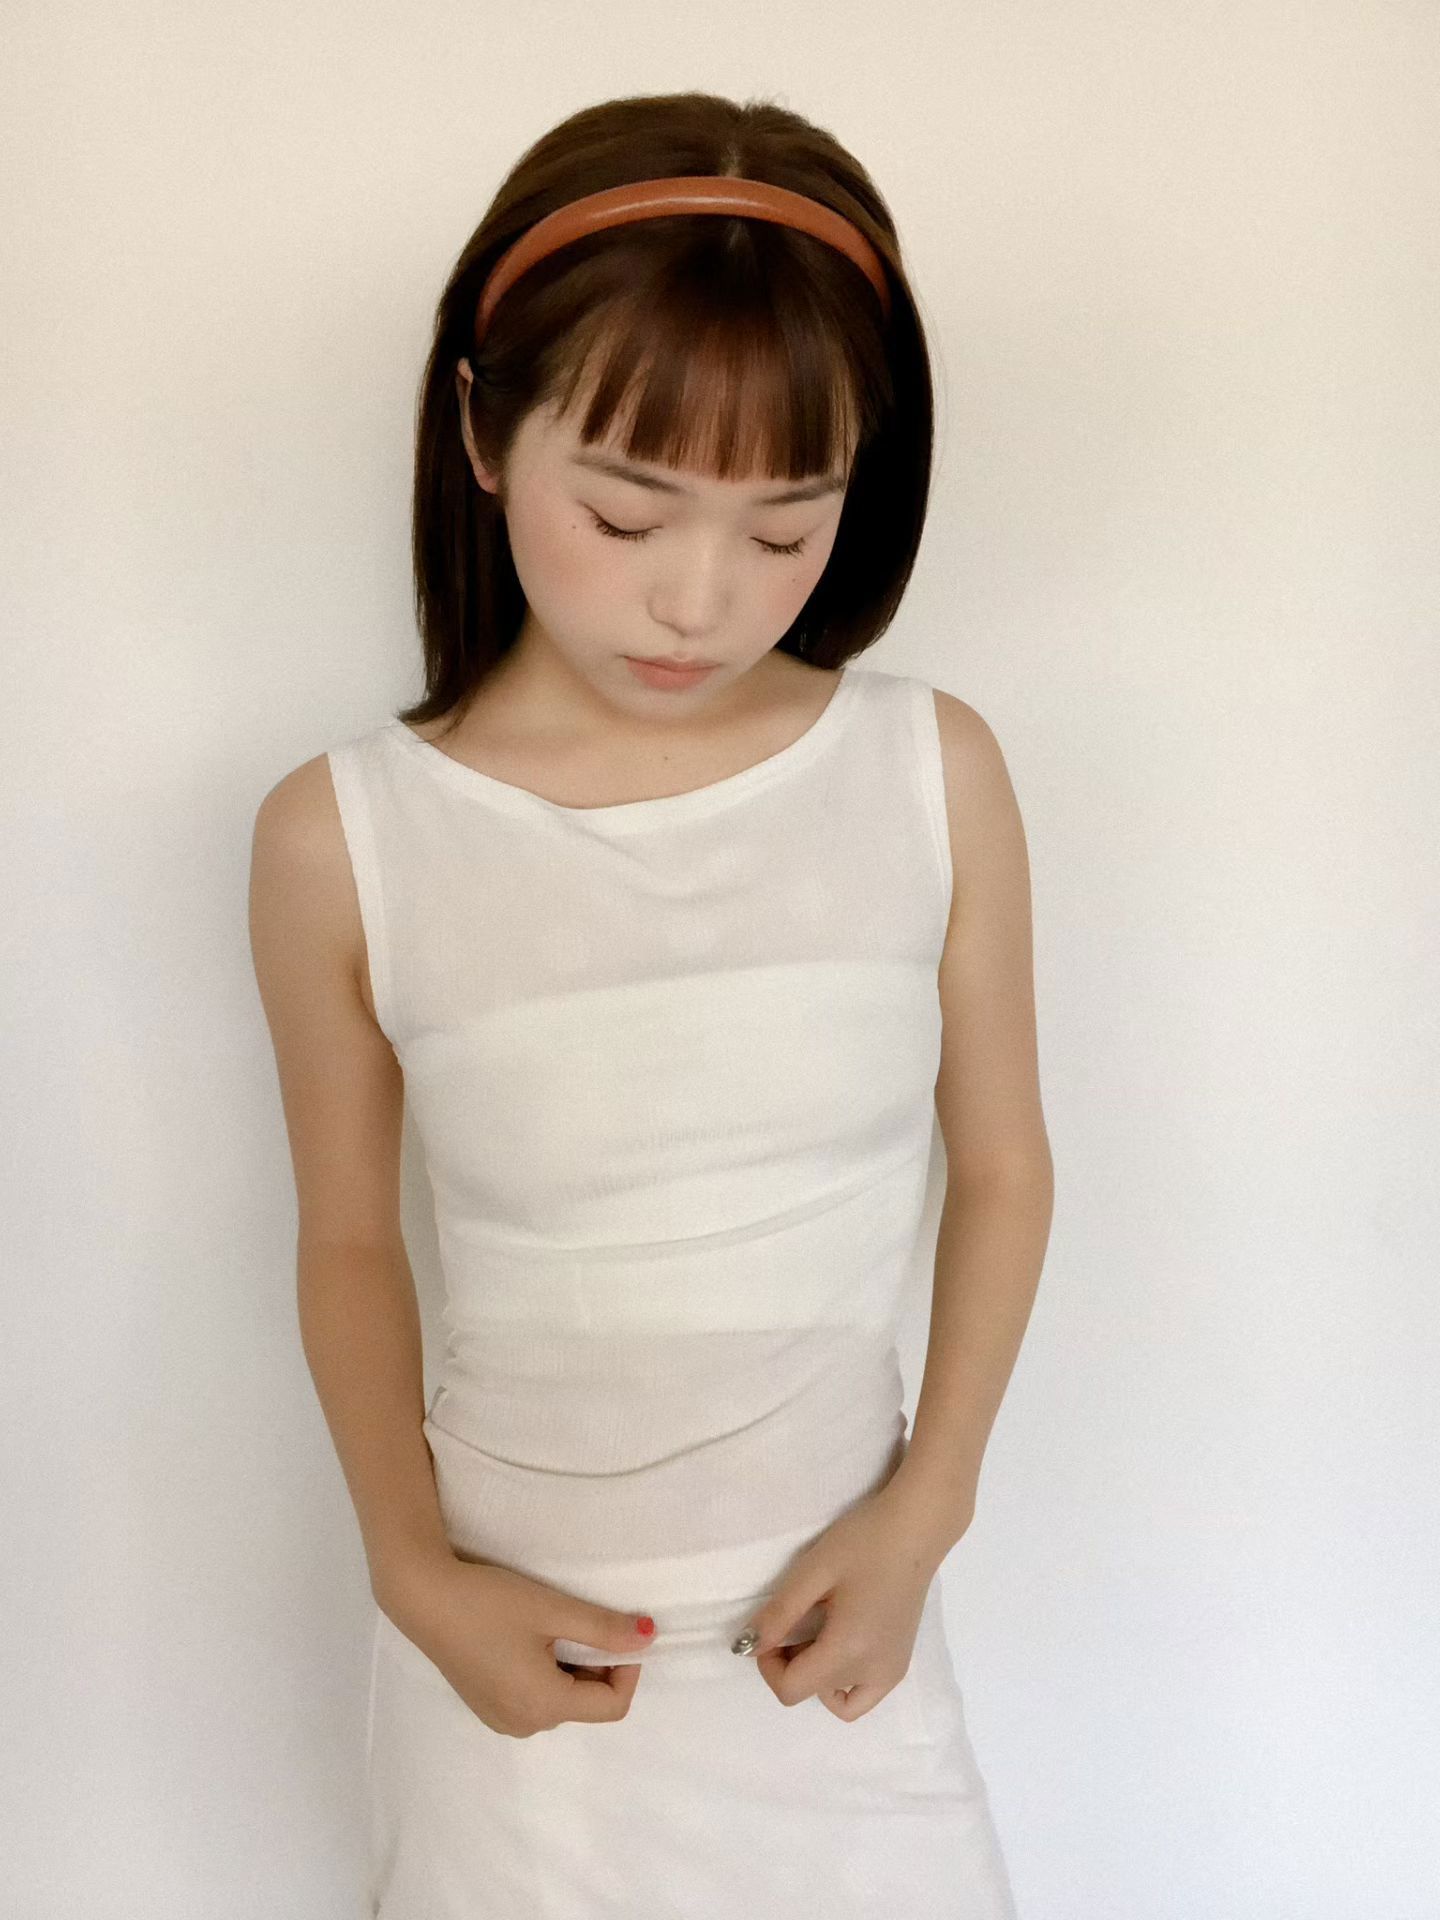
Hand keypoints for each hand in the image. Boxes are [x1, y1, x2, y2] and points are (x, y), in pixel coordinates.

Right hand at [378, 1553, 656, 1737]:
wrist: (424, 1598)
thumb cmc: (490, 1602)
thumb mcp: (552, 1610)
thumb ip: (604, 1628)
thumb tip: (649, 1638)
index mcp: (544, 1707)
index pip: (612, 1706)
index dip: (626, 1668)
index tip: (615, 1630)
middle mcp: (524, 1725)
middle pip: (585, 1705)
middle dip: (596, 1666)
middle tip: (578, 1622)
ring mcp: (500, 1720)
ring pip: (560, 1702)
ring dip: (570, 1669)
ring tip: (549, 1627)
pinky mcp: (485, 1706)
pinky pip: (533, 1700)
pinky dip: (545, 1674)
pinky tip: (525, 1639)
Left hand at [734, 1484, 953, 1721]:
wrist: (916, 1529)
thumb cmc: (864, 1542)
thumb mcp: (813, 1571)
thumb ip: (779, 1613)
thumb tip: (748, 1645)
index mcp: (850, 1651)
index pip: (792, 1689)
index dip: (768, 1665)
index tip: (771, 1628)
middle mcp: (873, 1673)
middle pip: (812, 1691)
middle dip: (790, 1661)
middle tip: (797, 1615)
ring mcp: (891, 1673)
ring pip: (835, 1697)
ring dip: (815, 1673)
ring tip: (819, 1627)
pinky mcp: (899, 1665)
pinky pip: (864, 1696)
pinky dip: (843, 1683)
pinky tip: (841, 1647)